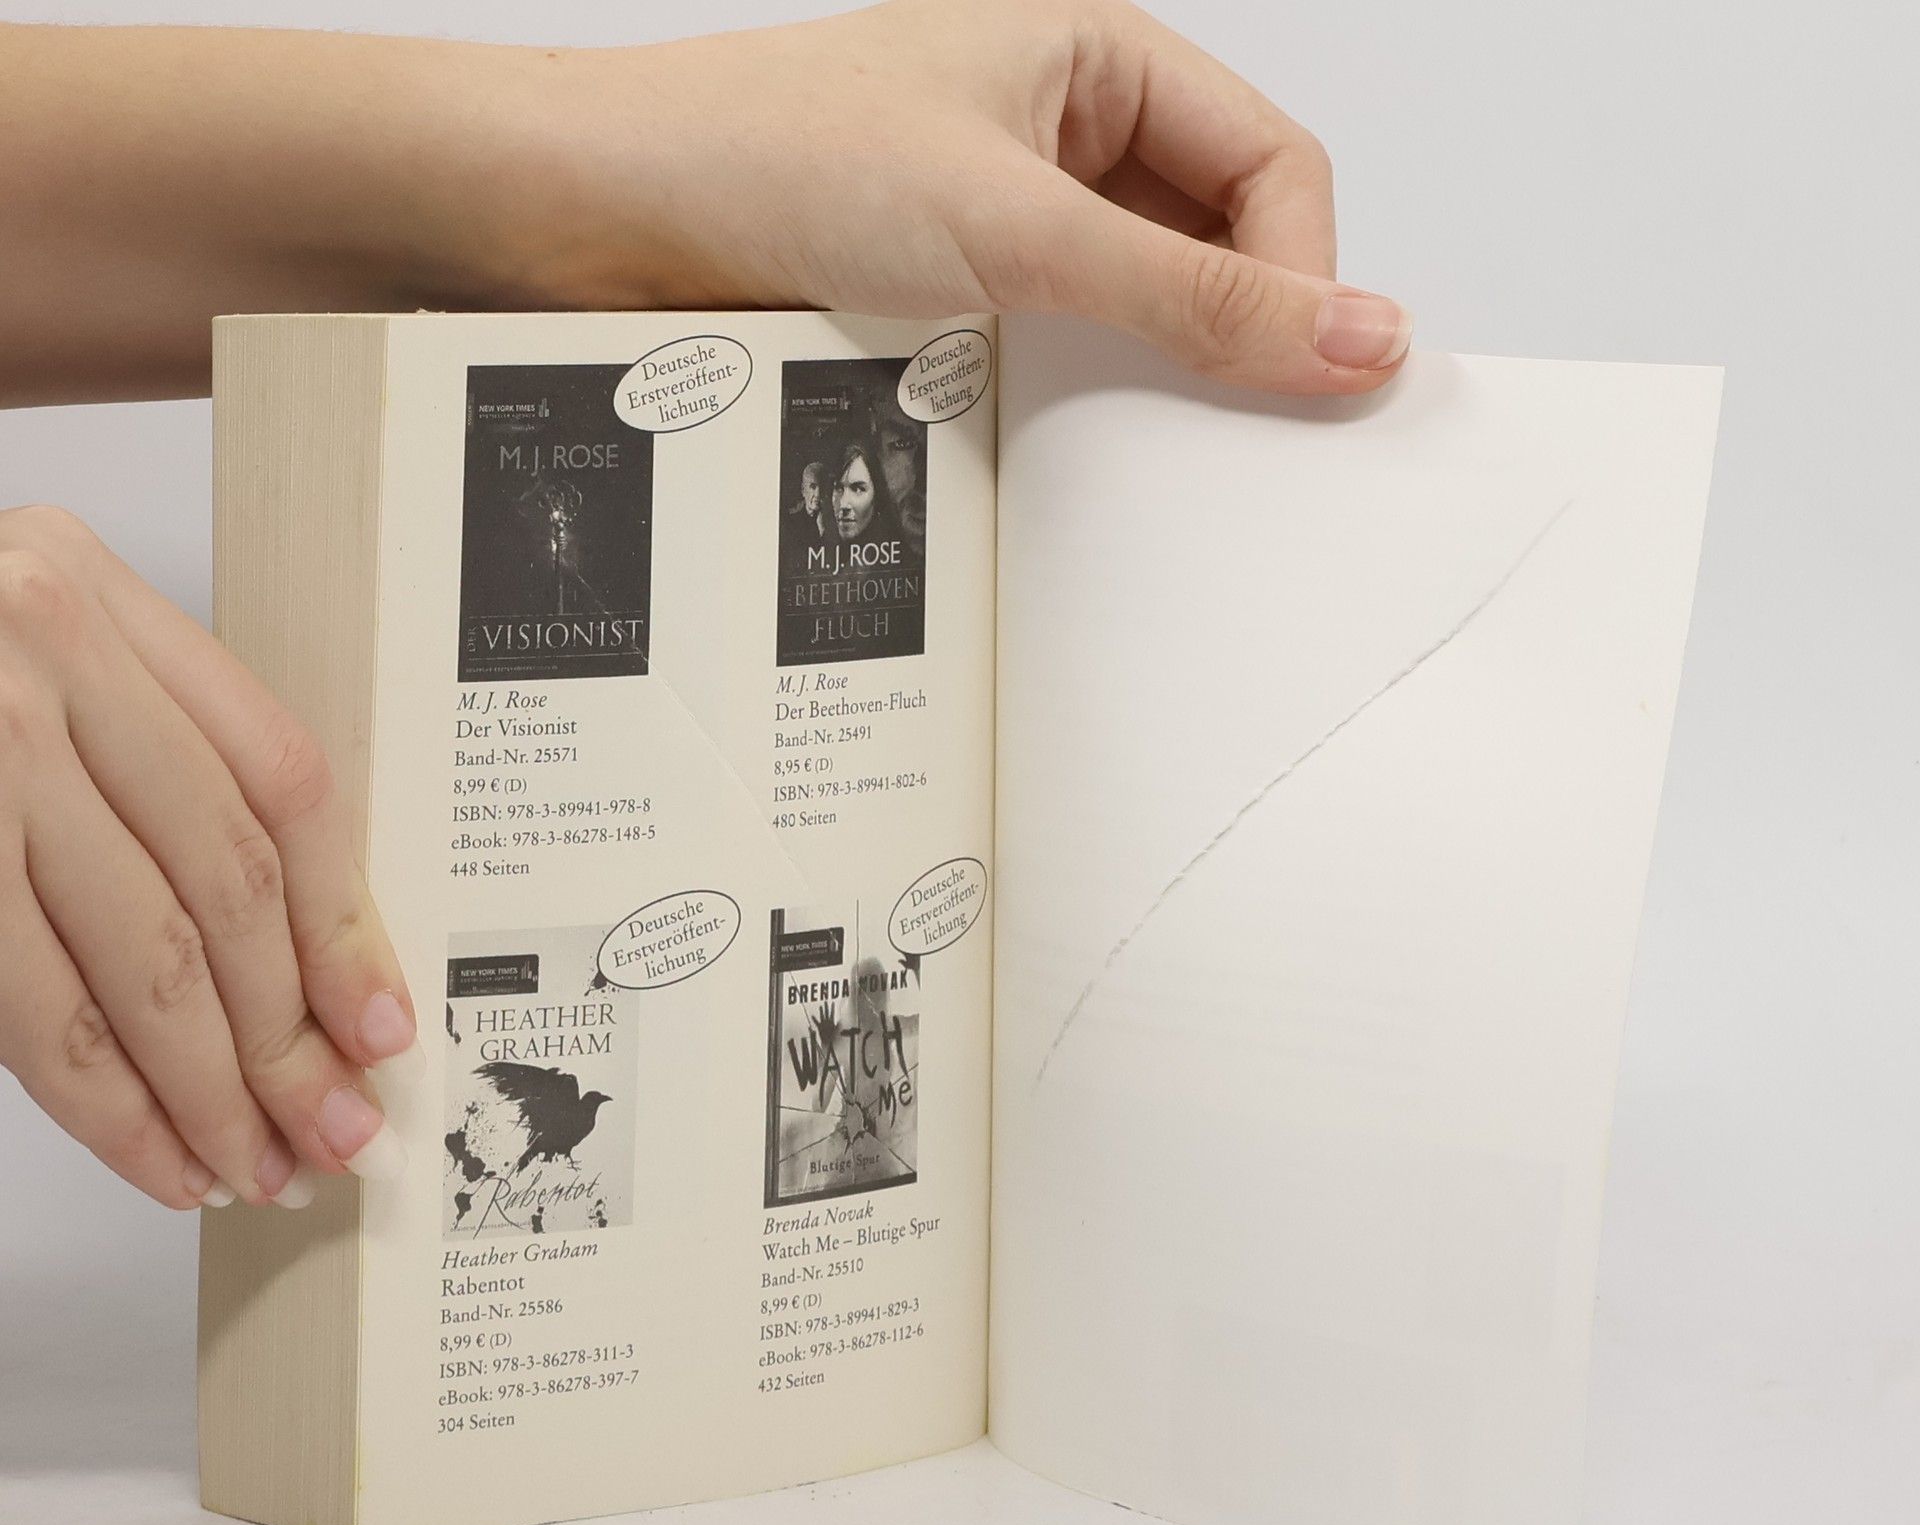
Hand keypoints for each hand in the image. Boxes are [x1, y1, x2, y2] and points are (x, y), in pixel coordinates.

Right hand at [0, 507, 415, 1208]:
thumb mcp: (22, 669)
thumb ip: (141, 765)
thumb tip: (289, 969)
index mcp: (92, 593)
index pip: (280, 782)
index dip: (344, 922)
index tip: (381, 1022)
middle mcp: (39, 653)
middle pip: (227, 882)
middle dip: (291, 1036)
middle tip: (334, 1127)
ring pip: (146, 957)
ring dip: (210, 1090)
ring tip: (254, 1163)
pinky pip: (41, 1008)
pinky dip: (107, 1102)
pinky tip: (156, 1151)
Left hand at [480, 0, 1407, 395]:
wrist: (604, 218)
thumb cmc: (773, 157)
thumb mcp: (1017, 228)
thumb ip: (1191, 295)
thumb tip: (1358, 333)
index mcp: (1100, 60)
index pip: (1274, 168)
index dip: (1306, 272)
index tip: (1311, 378)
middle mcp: (1063, 134)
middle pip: (1222, 242)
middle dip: (1242, 331)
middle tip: (1251, 433)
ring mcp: (1008, 220)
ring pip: (1143, 307)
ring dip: (1158, 376)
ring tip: (1153, 441)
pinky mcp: (957, 297)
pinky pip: (1065, 353)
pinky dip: (1085, 402)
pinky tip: (1076, 442)